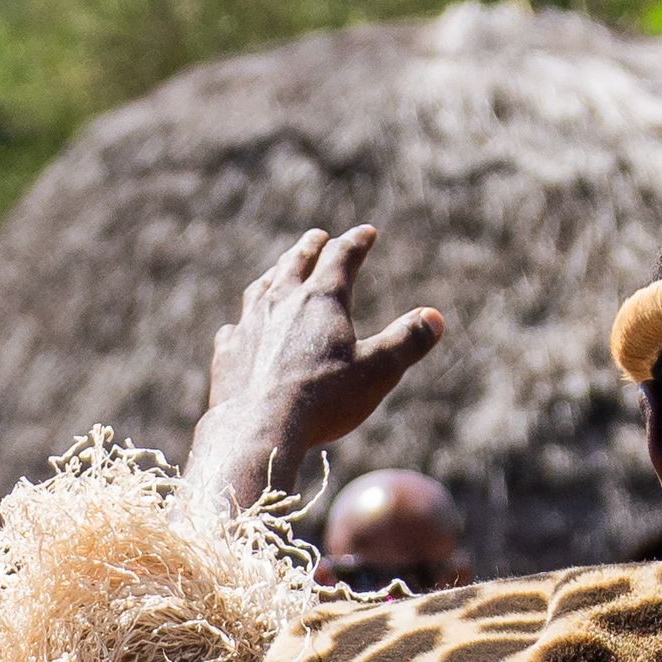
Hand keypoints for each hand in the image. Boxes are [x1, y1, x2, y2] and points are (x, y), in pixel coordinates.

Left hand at [198, 223, 449, 485]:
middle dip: (311, 247)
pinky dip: (242, 322)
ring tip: (280, 271)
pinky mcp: (226, 353)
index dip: (357, 242)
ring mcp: (249, 325)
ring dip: (275, 274)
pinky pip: (234, 328)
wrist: (258, 429)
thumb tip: (435, 318)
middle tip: (318, 237)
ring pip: (262, 287)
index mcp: (321, 299)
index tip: (366, 232)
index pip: (342, 257)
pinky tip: (239, 326)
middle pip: (296, 262)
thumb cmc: (323, 400)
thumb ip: (407, 341)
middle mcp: (281, 301)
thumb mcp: (378, 371)